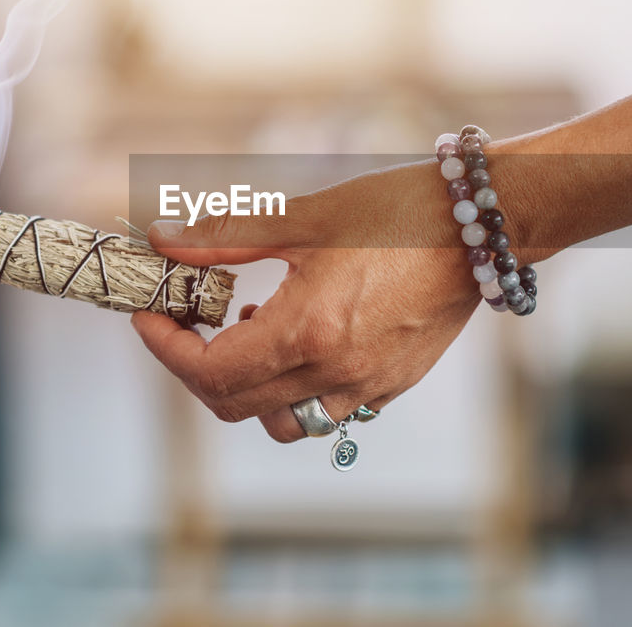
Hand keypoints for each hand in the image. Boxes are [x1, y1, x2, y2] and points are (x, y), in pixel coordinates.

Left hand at [131, 160, 480, 441]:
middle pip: (234, 405)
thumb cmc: (396, 211)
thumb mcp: (304, 217)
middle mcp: (336, 373)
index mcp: (306, 331)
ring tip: (251, 324)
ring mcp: (368, 386)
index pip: (209, 371)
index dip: (165, 348)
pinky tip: (301, 334)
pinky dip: (294, 386)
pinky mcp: (394, 384)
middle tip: (186, 319)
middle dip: (195, 366)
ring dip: (247, 386)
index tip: (149, 315)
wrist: (482, 225)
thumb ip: (226, 236)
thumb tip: (162, 240)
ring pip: (281, 421)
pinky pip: (326, 410)